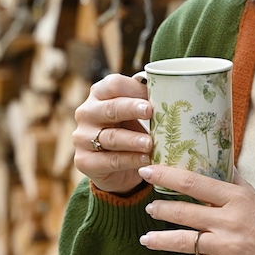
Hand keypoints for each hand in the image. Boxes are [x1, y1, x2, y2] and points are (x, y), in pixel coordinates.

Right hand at [73, 74, 152, 193]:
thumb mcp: (136, 117)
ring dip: (133, 140)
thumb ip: (146, 106)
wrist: (116, 169)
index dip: (133, 89)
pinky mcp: (84, 161)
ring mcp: (82, 137)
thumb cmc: (129, 133)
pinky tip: (145, 160)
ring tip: (150, 143)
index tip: (152, 96)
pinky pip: (110, 160)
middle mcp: (87, 113)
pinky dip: (130, 160)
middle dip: (131, 108)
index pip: (113, 85)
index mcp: (99, 95)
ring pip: (110, 137)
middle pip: (110, 107)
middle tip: (150, 111)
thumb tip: (172, 99)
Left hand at [137, 164, 254, 254]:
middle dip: (159, 209)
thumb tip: (222, 162)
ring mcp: (228, 249)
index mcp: (238, 199)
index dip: (166, 175)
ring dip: (160, 240)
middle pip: (182, 211)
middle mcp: (231, 221)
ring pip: (182, 242)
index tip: (147, 170)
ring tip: (147, 239)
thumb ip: (236, 185)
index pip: (193, 182)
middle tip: (149, 207)